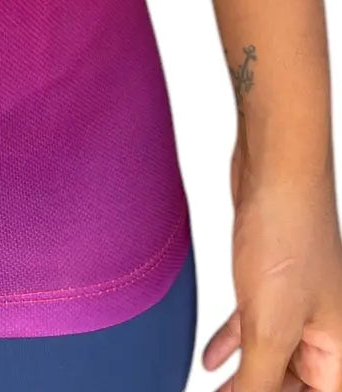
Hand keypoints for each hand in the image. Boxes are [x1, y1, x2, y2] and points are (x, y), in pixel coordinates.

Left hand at [204, 158, 341, 391]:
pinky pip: (255, 328)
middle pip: (293, 385)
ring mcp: (296, 304)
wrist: (276, 170)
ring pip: (271, 359)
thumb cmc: (289, 237)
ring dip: (244, 379)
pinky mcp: (269, 281)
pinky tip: (212, 362)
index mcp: (338, 350)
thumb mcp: (270, 327)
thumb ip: (260, 381)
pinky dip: (234, 347)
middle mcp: (323, 331)